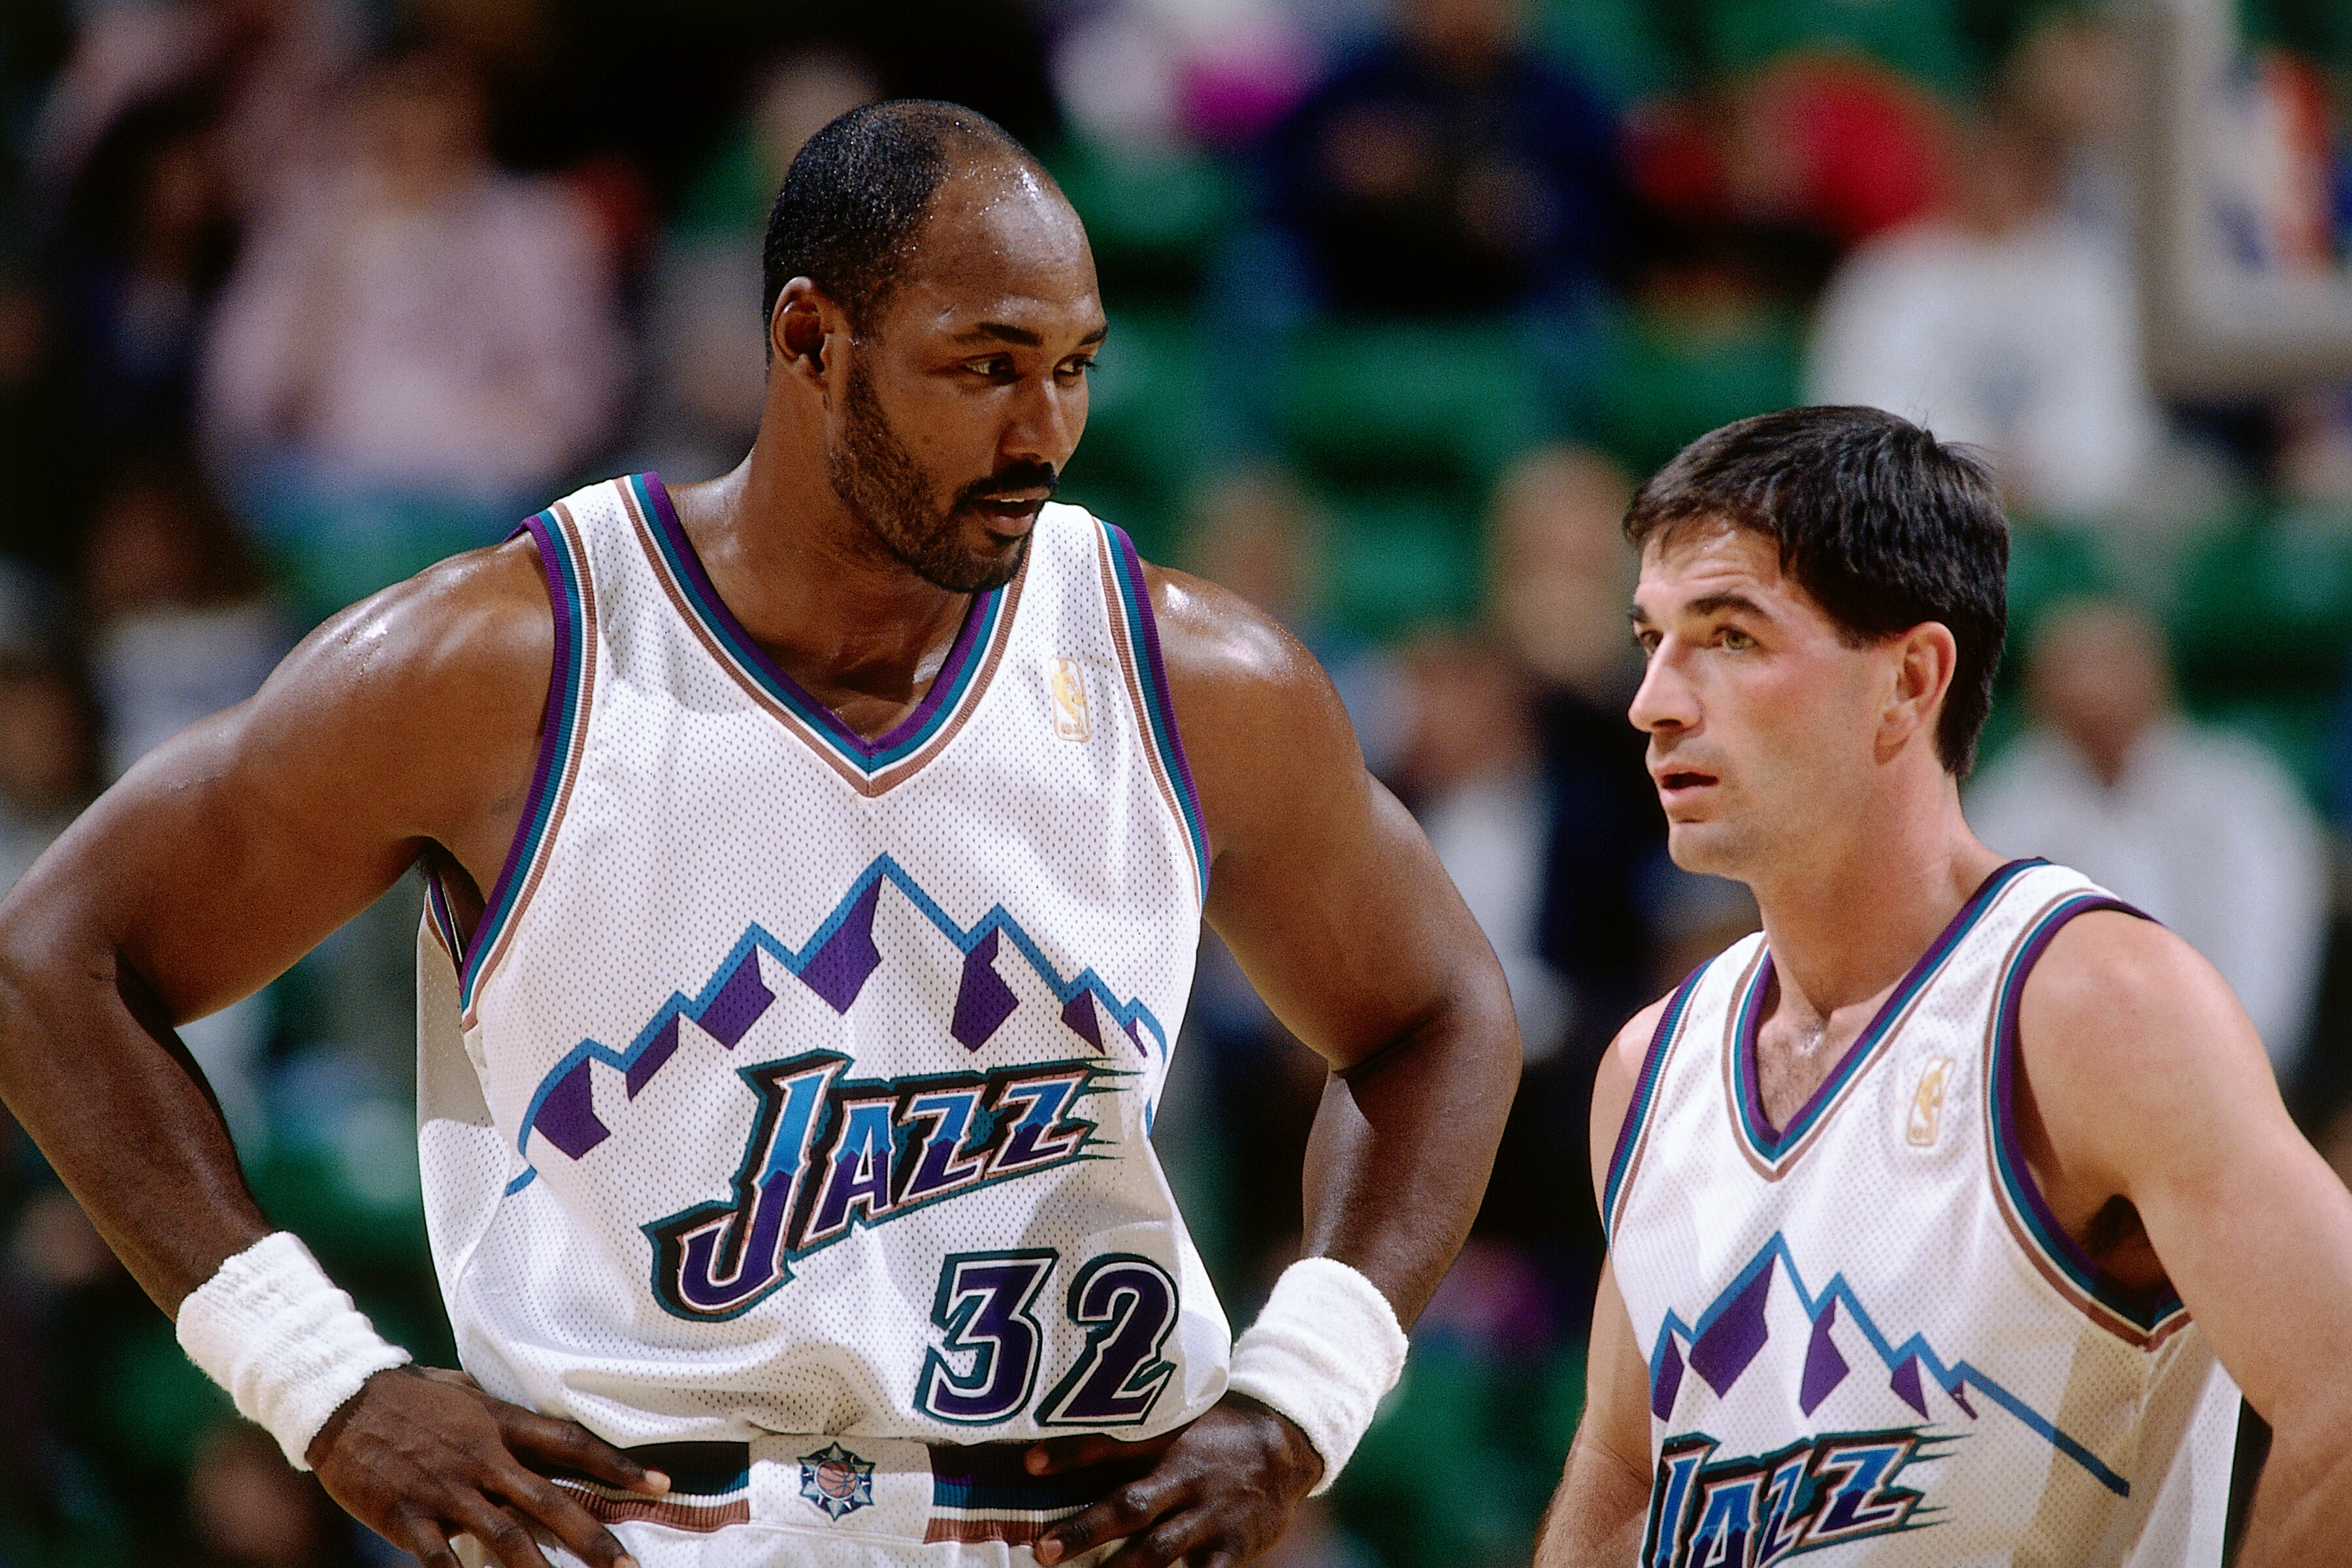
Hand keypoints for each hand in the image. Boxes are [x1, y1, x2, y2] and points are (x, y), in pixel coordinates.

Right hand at [306, 1365, 670, 1567]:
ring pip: (504, 1537)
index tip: (660, 1484)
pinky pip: (441, 1560)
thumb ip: (505, 1417)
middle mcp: (482, 1457)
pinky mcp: (408, 1515)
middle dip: (592, 1538)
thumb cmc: (409, 1394)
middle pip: (549, 1501)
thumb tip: (541, 1431)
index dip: (617, 1465)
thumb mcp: (467, 1392)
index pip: (572, 1443)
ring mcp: (446, 1489)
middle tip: (629, 1567)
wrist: (340, 1398)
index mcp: (500, 1422)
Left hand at [1026, 1394, 1323, 1566]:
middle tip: (1043, 1550)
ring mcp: (1210, 1515)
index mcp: (1168, 1441)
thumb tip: (1045, 1455)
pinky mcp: (1233, 1547)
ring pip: (1159, 1550)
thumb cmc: (1214, 1434)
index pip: (1116, 1441)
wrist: (1286, 1445)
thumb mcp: (1176, 1421)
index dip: (1074, 1452)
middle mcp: (1186, 1478)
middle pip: (1131, 1505)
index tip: (1031, 1464)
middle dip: (1085, 1530)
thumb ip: (1125, 1439)